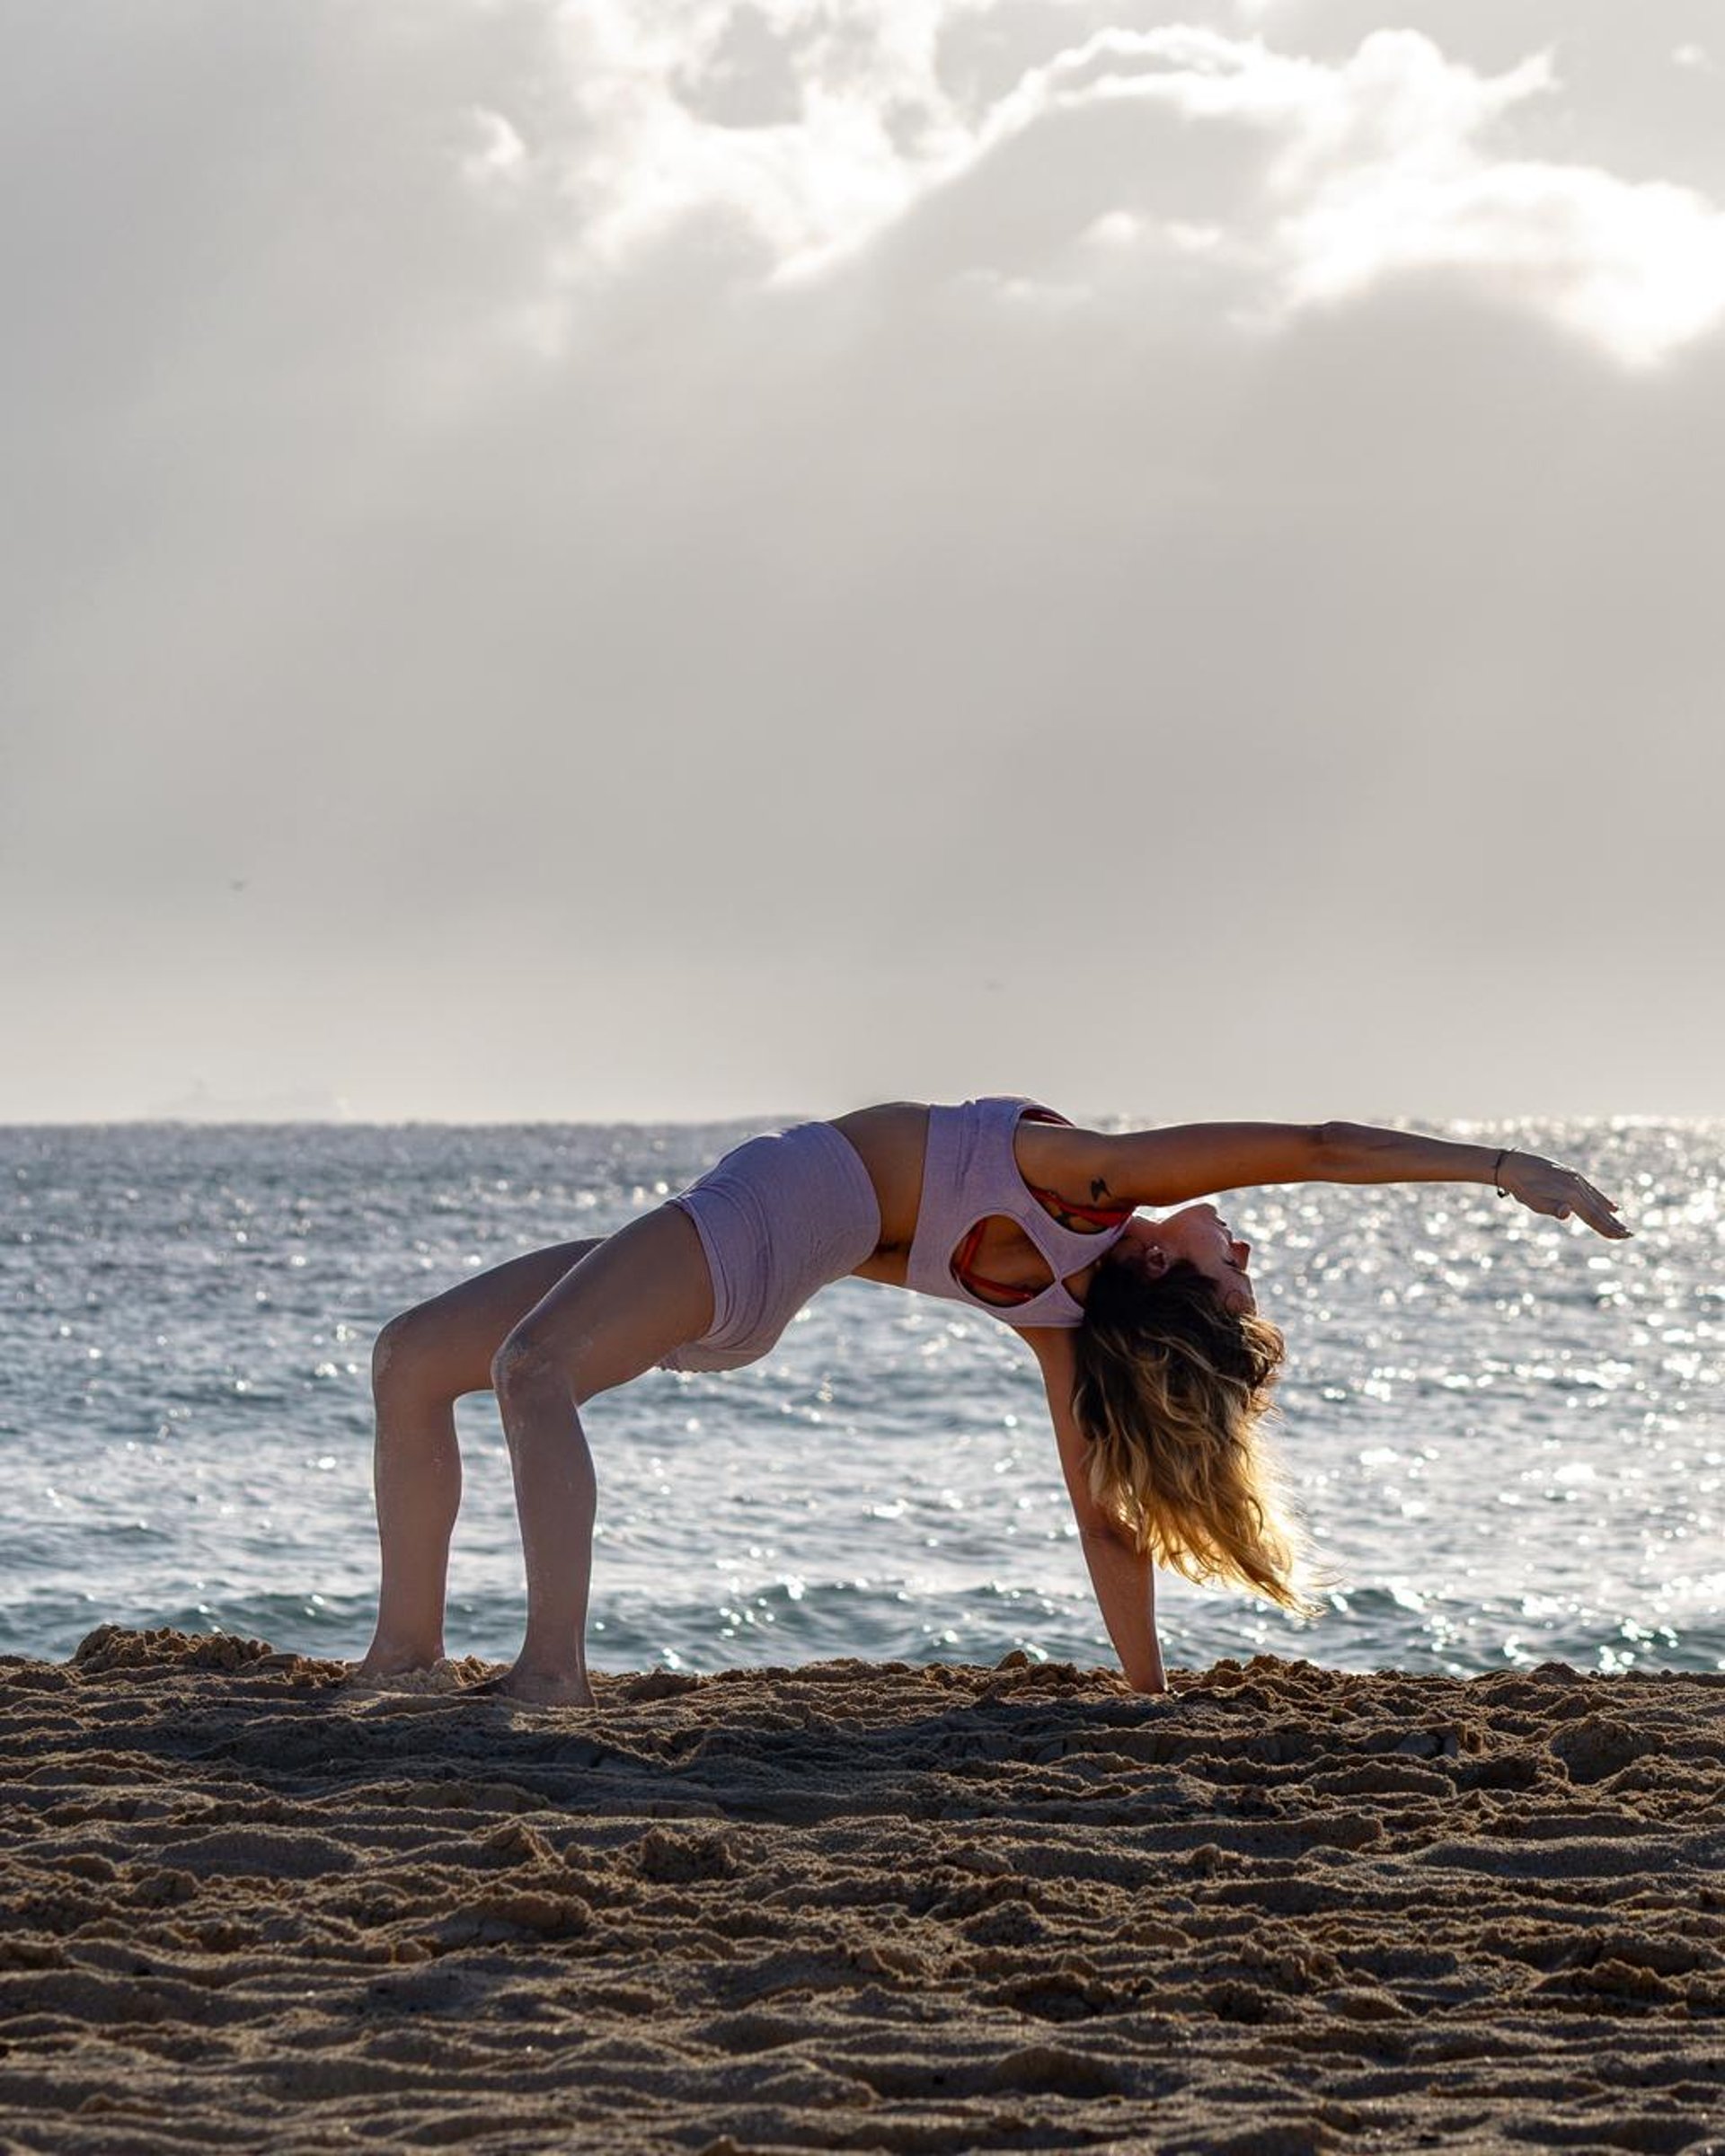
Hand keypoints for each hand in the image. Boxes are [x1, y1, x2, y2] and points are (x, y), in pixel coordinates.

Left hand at [1499, 1151, 1630, 1237]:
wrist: (1513, 1164)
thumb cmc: (1521, 1187)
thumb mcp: (1533, 1201)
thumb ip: (1552, 1208)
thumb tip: (1568, 1213)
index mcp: (1570, 1195)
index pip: (1592, 1217)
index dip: (1607, 1228)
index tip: (1621, 1237)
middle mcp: (1577, 1185)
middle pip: (1598, 1209)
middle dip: (1613, 1224)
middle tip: (1629, 1235)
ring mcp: (1576, 1179)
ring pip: (1597, 1200)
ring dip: (1609, 1214)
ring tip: (1621, 1224)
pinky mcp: (1571, 1175)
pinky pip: (1592, 1190)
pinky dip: (1603, 1199)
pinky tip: (1612, 1206)